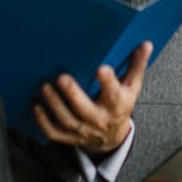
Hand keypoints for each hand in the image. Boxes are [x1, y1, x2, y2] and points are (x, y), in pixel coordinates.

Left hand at [33, 41, 151, 154]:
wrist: (112, 137)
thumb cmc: (121, 105)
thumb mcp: (132, 88)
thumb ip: (136, 66)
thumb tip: (145, 44)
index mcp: (117, 105)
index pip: (114, 94)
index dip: (108, 82)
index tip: (101, 69)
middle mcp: (99, 120)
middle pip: (85, 109)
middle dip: (73, 94)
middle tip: (61, 77)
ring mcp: (83, 130)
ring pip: (66, 120)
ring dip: (54, 104)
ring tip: (44, 86)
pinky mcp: (69, 137)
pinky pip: (54, 132)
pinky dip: (43, 121)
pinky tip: (36, 105)